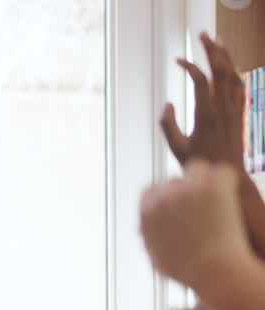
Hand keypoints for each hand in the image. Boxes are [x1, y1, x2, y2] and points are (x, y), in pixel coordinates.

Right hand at [141, 160, 250, 288]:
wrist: (214, 272)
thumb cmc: (187, 271)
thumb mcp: (155, 257)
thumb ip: (148, 236)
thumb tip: (144, 228)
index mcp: (147, 211)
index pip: (151, 190)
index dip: (165, 197)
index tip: (179, 204)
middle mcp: (165, 197)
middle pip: (175, 179)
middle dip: (186, 190)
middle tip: (202, 205)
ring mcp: (189, 189)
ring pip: (198, 168)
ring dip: (205, 179)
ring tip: (216, 196)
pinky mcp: (213, 187)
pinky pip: (222, 171)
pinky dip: (227, 181)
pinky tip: (229, 195)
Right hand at [161, 33, 244, 169]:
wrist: (228, 177)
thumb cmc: (200, 165)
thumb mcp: (176, 147)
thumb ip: (168, 124)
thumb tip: (167, 103)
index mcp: (206, 115)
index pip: (200, 81)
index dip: (190, 66)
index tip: (178, 60)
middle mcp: (223, 109)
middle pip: (220, 70)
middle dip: (212, 50)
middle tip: (202, 35)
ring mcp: (234, 110)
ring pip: (233, 75)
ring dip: (225, 56)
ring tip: (216, 42)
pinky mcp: (239, 113)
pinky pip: (240, 87)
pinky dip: (234, 73)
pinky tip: (228, 66)